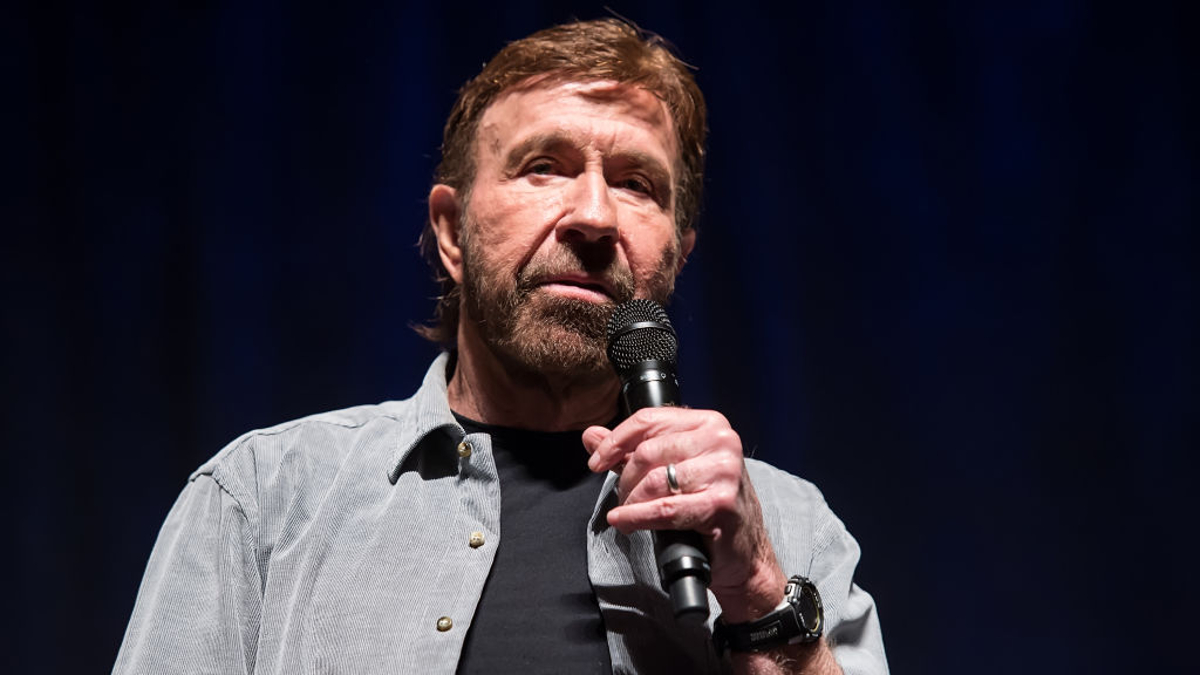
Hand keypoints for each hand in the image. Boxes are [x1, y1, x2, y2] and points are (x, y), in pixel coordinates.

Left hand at [582, 407, 786, 621]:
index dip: (615, 441)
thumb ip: (630, 450)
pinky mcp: (720, 504)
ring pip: (654, 480)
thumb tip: (591, 436)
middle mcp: (721, 441)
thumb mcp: (671, 469)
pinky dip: (637, 517)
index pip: (649, 419)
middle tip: (623, 497)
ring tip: (627, 513)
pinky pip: (664, 509)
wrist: (744, 551)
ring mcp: (724, 471)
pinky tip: (625, 522)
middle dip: (625, 479)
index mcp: (709, 423)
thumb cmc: (709, 506)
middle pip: (648, 451)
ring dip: (631, 501)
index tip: (596, 461)